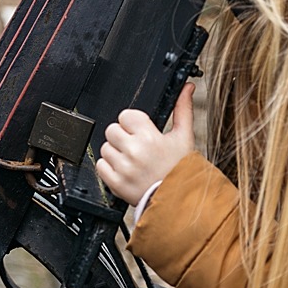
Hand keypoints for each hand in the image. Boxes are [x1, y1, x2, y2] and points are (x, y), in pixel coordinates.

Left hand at [96, 84, 194, 205]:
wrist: (181, 200)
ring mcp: (123, 169)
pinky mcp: (116, 183)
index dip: (132, 123)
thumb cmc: (182, 168)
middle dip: (123, 136)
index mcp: (150, 137)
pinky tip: (125, 170)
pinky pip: (100, 166)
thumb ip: (183, 109)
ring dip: (116, 152)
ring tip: (133, 160)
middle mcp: (134, 152)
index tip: (140, 131)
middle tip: (137, 146)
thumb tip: (186, 87)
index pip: (126, 115)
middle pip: (112, 130)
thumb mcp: (185, 137)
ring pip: (105, 147)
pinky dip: (109, 168)